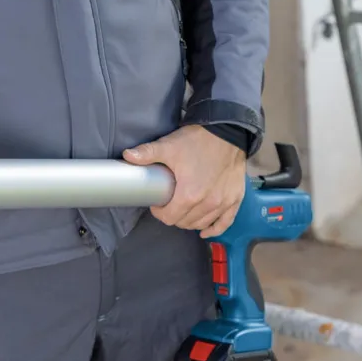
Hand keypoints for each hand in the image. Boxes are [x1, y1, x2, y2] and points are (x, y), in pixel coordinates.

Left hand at [123, 125, 245, 238]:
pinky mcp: (235, 199)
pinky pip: (225, 222)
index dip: (160, 212)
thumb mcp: (169, 146)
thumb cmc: (198, 140)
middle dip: (174, 215)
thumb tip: (127, 156)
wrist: (228, 130)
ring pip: (201, 223)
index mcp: (189, 195)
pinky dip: (214, 228)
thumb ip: (147, 153)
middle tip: (170, 204)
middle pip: (184, 222)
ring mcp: (223, 203)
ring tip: (184, 210)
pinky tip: (205, 230)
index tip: (158, 203)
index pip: (169, 218)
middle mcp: (208, 203)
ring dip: (190, 221)